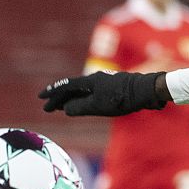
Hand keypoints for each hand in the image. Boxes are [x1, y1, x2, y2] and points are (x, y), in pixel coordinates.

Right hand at [39, 71, 167, 116]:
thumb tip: (67, 109)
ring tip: (62, 107)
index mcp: (90, 81)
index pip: (66, 86)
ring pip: (83, 91)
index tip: (41, 98)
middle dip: (60, 98)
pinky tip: (84, 105)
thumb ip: (80, 107)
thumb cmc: (122, 98)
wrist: (146, 91)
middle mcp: (96, 79)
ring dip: (71, 99)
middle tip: (48, 107)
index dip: (53, 93)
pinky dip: (83, 99)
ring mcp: (105, 83)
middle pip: (73, 88)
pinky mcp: (113, 88)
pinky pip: (92, 93)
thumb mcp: (98, 106)